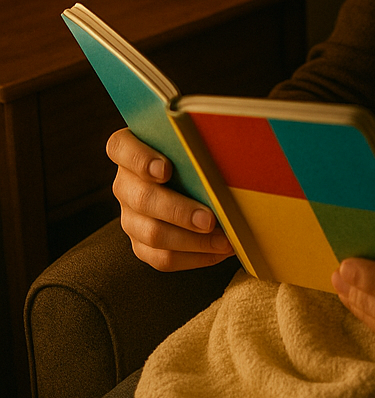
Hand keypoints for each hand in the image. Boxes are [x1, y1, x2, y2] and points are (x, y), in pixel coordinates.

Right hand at [107, 127, 234, 270]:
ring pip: (152, 234)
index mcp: (130, 149)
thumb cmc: (198, 151)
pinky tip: (219, 251)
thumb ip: (200, 142)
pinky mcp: (141, 243)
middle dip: (179, 211)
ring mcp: (129, 216)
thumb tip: (230, 149)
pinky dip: (194, 257)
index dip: (141, 159)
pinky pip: (162, 258)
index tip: (165, 170)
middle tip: (209, 220)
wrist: (196, 177)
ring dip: (191, 240)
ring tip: (223, 241)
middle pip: (143, 199)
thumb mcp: (196, 139)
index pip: (121, 148)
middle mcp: (125, 183)